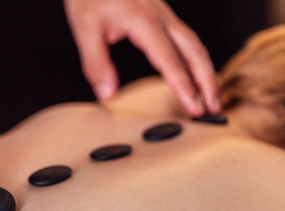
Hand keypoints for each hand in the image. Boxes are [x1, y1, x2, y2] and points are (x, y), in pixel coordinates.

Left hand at [64, 0, 219, 115]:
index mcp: (144, 22)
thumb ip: (96, 64)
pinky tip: (193, 71)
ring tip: (210, 95)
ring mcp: (163, 14)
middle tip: (213, 109)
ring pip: (194, 44)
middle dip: (208, 81)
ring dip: (205, 71)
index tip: (194, 109)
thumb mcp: (84, 28)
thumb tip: (107, 95)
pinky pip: (186, 38)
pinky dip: (195, 59)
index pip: (171, 61)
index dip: (184, 87)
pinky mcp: (160, 14)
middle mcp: (160, 17)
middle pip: (195, 51)